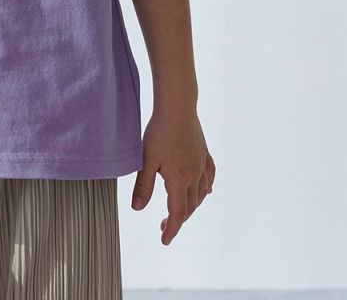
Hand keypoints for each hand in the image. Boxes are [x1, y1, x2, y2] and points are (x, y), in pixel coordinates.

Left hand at [130, 105, 214, 245]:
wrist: (178, 106)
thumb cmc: (160, 131)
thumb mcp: (146, 159)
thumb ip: (143, 185)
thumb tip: (137, 209)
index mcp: (179, 179)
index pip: (178, 212)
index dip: (172, 229)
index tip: (165, 240)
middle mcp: (194, 175)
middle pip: (190, 206)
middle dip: (178, 219)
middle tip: (164, 225)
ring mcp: (201, 163)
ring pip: (201, 194)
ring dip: (191, 206)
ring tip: (180, 210)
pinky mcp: (204, 152)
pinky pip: (209, 176)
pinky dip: (206, 188)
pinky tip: (205, 191)